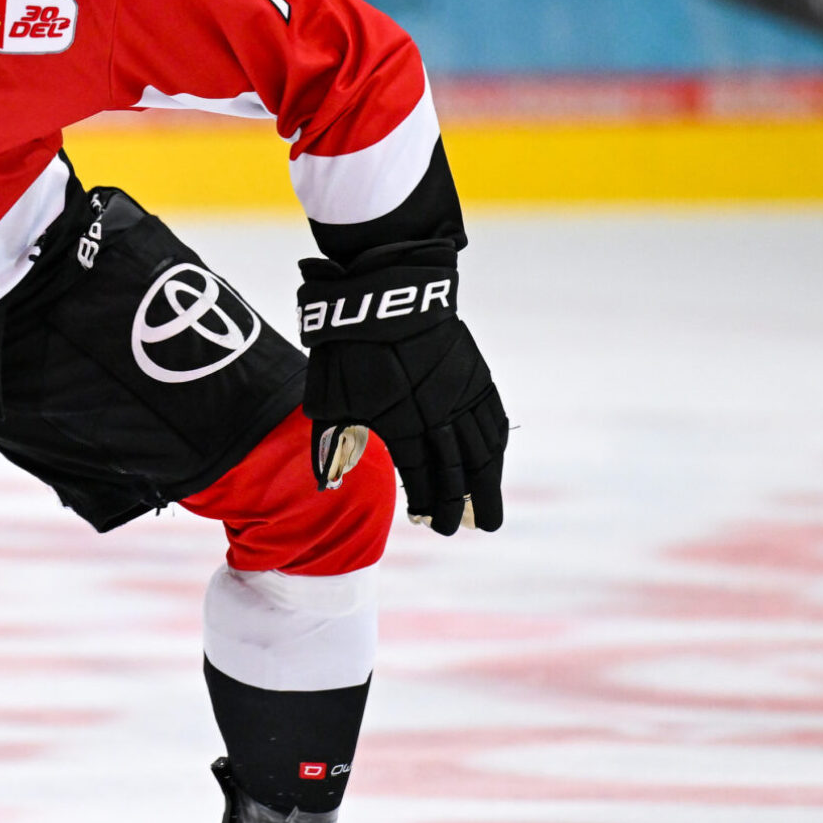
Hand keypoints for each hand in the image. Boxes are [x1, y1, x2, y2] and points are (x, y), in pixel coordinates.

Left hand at [298, 248, 505, 535]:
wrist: (383, 295)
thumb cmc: (347, 350)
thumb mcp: (330, 399)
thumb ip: (333, 444)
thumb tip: (326, 484)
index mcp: (403, 426)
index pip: (425, 478)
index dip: (431, 504)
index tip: (432, 524)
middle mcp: (439, 416)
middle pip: (458, 472)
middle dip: (462, 505)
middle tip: (467, 528)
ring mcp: (461, 394)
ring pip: (483, 450)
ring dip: (488, 483)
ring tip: (490, 512)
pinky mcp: (475, 374)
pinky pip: (492, 419)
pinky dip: (497, 445)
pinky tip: (496, 461)